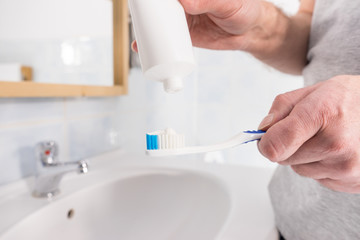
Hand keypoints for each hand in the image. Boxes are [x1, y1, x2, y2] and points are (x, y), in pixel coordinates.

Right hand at [131, 0, 262, 51]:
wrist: (250, 32)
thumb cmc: (243, 10)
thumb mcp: (227, 3)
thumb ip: (208, 1)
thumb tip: (184, 1)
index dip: (154, 1)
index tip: (144, 3)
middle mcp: (183, 2)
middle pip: (159, 6)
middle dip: (145, 10)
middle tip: (137, 18)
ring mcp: (181, 18)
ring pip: (157, 21)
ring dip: (143, 27)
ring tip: (137, 36)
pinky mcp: (182, 34)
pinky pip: (164, 38)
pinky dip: (151, 43)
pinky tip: (140, 46)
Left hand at [258, 75, 359, 192]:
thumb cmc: (348, 99)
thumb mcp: (312, 91)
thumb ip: (281, 108)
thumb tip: (262, 130)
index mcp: (322, 115)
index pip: (276, 144)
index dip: (264, 142)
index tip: (265, 138)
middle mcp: (336, 144)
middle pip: (282, 159)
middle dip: (286, 145)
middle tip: (306, 130)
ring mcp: (347, 167)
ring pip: (299, 170)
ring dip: (304, 157)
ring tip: (326, 138)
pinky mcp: (353, 183)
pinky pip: (318, 179)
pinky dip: (321, 166)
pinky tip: (337, 151)